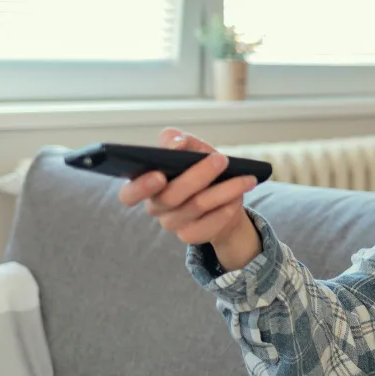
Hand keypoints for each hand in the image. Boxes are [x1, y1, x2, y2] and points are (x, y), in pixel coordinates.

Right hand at [118, 128, 260, 269]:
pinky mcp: (191, 235)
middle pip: (172, 196)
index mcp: (145, 184)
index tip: (159, 175)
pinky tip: (239, 198)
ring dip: (225, 189)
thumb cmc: (198, 168)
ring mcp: (172, 224)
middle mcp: (155, 207)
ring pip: (198, 206)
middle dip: (199, 175)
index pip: (129, 194)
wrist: (221, 197)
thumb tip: (174, 144)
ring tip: (246, 177)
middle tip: (221, 159)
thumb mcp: (189, 148)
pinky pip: (210, 224)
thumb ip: (177, 140)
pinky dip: (227, 208)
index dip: (141, 187)